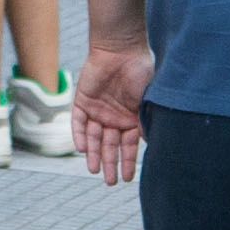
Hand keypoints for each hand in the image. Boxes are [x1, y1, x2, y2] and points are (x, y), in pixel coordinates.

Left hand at [73, 40, 154, 185]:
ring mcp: (97, 110)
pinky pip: (79, 122)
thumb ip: (146, 120)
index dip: (128, 162)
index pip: (128, 146)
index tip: (128, 178)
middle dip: (110, 163)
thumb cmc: (140, 70)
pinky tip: (82, 148)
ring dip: (93, 154)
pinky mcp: (82, 101)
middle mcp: (114, 117)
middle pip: (110, 145)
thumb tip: (150, 144)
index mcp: (131, 118)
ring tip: (94, 170)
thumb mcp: (148, 99)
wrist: (120, 48)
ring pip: (93, 137)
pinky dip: (80, 135)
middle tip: (109, 182)